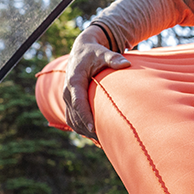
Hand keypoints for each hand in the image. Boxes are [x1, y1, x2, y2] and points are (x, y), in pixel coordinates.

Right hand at [63, 25, 130, 140]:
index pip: (77, 101)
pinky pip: (72, 120)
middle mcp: (67, 91)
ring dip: (85, 132)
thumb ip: (113, 58)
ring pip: (72, 120)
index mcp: (74, 80)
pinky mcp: (70, 102)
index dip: (85, 116)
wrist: (82, 51)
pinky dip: (82, 129)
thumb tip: (126, 63)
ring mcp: (67, 98)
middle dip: (88, 129)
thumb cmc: (94, 53)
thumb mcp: (103, 53)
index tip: (94, 128)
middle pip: (75, 114)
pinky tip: (96, 137)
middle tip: (105, 141)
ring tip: (103, 142)